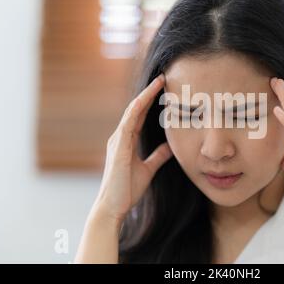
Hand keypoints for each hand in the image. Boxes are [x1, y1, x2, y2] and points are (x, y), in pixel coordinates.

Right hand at [92, 74, 172, 224]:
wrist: (113, 206)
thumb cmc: (127, 189)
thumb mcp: (148, 169)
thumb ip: (158, 156)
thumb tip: (170, 146)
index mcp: (127, 141)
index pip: (141, 115)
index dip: (151, 101)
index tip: (164, 88)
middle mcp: (121, 137)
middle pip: (137, 109)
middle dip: (149, 93)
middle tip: (163, 78)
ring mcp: (118, 140)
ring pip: (132, 112)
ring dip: (145, 96)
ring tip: (158, 83)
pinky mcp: (118, 147)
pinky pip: (127, 124)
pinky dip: (136, 110)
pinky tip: (144, 100)